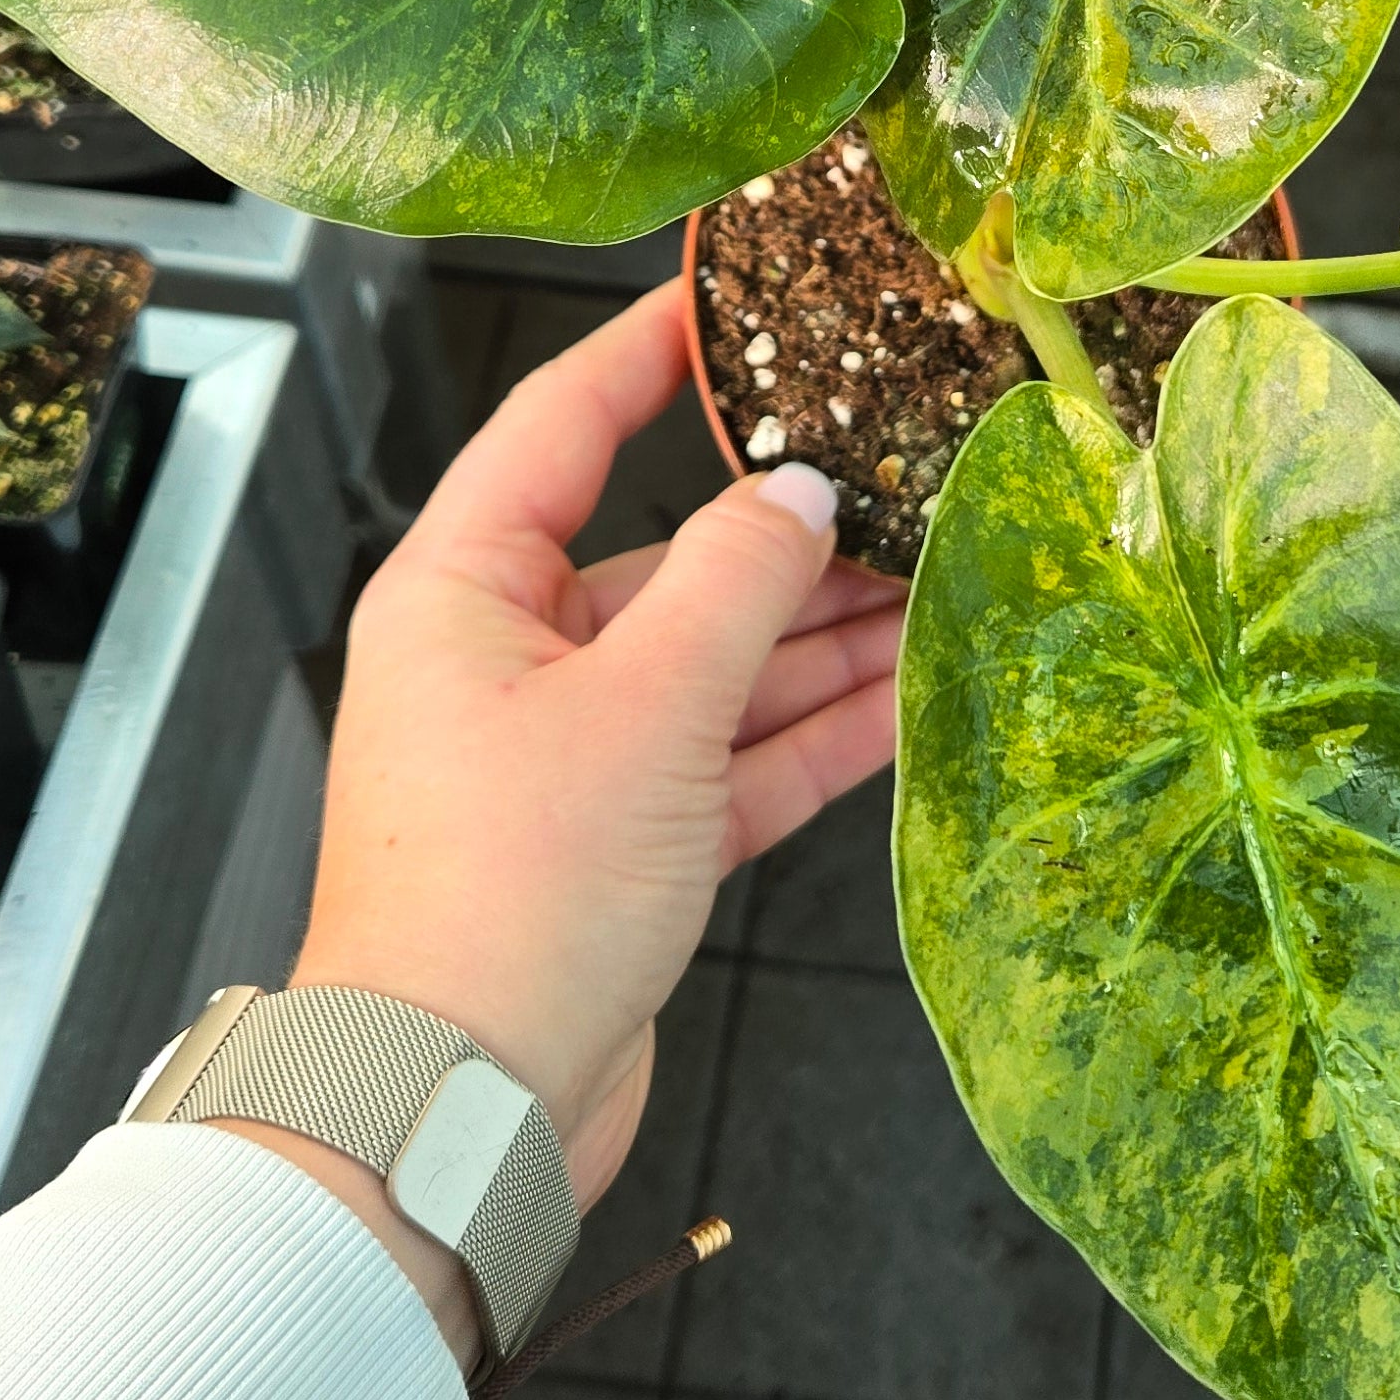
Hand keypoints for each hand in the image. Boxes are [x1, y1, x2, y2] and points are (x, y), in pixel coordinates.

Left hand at [221, 283, 901, 1364]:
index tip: (734, 296)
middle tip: (905, 469)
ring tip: (941, 575)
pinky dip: (815, 730)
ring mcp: (568, 757)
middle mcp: (506, 661)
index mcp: (462, 592)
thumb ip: (738, 580)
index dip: (647, 354)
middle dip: (787, 526)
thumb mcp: (644, 704)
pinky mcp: (623, 847)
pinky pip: (734, 758)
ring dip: (821, 630)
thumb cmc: (505, 895)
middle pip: (664, 555)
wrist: (458, 1104)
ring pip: (714, 662)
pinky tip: (910, 690)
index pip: (559, 424)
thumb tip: (802, 489)